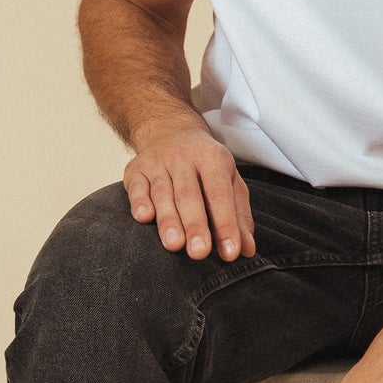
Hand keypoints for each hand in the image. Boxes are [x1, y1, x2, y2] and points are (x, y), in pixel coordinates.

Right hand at [124, 126, 254, 259]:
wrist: (170, 130)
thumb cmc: (205, 165)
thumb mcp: (229, 181)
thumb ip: (239, 216)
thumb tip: (247, 250)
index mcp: (213, 159)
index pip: (220, 194)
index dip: (226, 223)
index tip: (230, 252)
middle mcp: (184, 158)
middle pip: (190, 195)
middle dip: (195, 225)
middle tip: (200, 252)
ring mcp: (158, 163)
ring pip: (163, 193)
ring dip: (168, 220)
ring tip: (174, 245)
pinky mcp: (136, 170)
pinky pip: (136, 186)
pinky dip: (139, 202)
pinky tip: (144, 218)